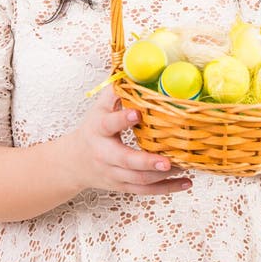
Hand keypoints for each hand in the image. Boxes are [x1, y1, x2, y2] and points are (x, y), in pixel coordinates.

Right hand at [61, 86, 192, 194]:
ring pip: (139, 180)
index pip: (109, 124)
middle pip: (126, 161)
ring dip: (163, 176)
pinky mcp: (123, 186)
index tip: (137, 113)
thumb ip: (116, 91)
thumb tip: (134, 70)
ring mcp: (114, 174)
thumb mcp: (99, 108)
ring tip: (185, 166)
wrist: (74, 163)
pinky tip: (186, 182)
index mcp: (98, 130)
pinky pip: (146, 191)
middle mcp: (105, 154)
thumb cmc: (92, 129)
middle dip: (147, 162)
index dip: (122, 119)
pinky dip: (167, 189)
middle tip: (168, 160)